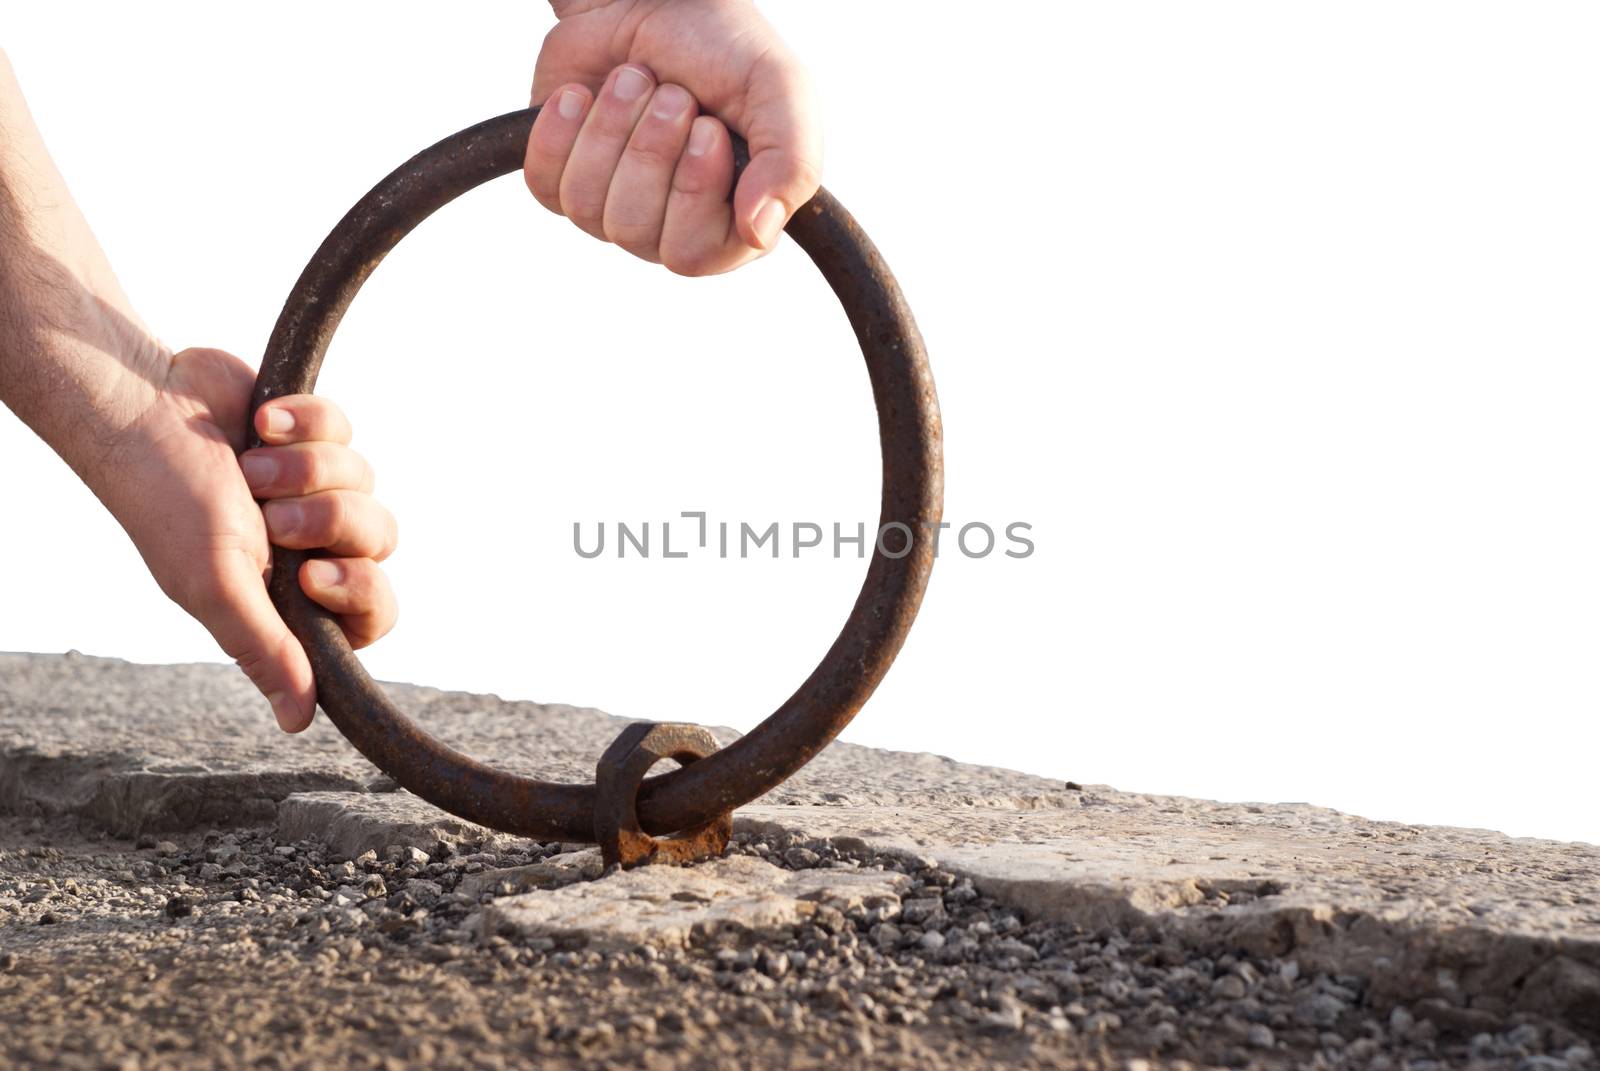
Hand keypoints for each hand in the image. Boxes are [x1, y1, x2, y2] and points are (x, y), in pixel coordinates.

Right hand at [105, 348, 397, 731]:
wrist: (142, 405)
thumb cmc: (167, 502)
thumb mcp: (215, 586)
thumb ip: (266, 650)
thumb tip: (298, 720)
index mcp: (288, 595)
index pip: (371, 617)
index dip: (359, 595)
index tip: (313, 576)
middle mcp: (307, 546)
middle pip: (379, 543)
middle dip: (329, 522)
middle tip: (273, 517)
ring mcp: (313, 488)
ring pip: (365, 483)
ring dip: (307, 469)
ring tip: (251, 465)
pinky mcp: (314, 437)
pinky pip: (344, 431)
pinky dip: (304, 424)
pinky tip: (262, 422)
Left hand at [525, 0, 820, 274]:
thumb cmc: (725, 48)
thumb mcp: (782, 93)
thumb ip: (792, 165)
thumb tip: (759, 235)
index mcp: (733, 222)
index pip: (694, 255)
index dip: (693, 190)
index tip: (709, 127)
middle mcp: (672, 227)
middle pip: (635, 232)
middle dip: (649, 149)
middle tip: (672, 95)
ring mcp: (613, 209)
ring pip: (587, 208)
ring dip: (610, 128)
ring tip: (633, 80)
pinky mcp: (561, 181)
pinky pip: (545, 186)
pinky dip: (562, 131)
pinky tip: (584, 94)